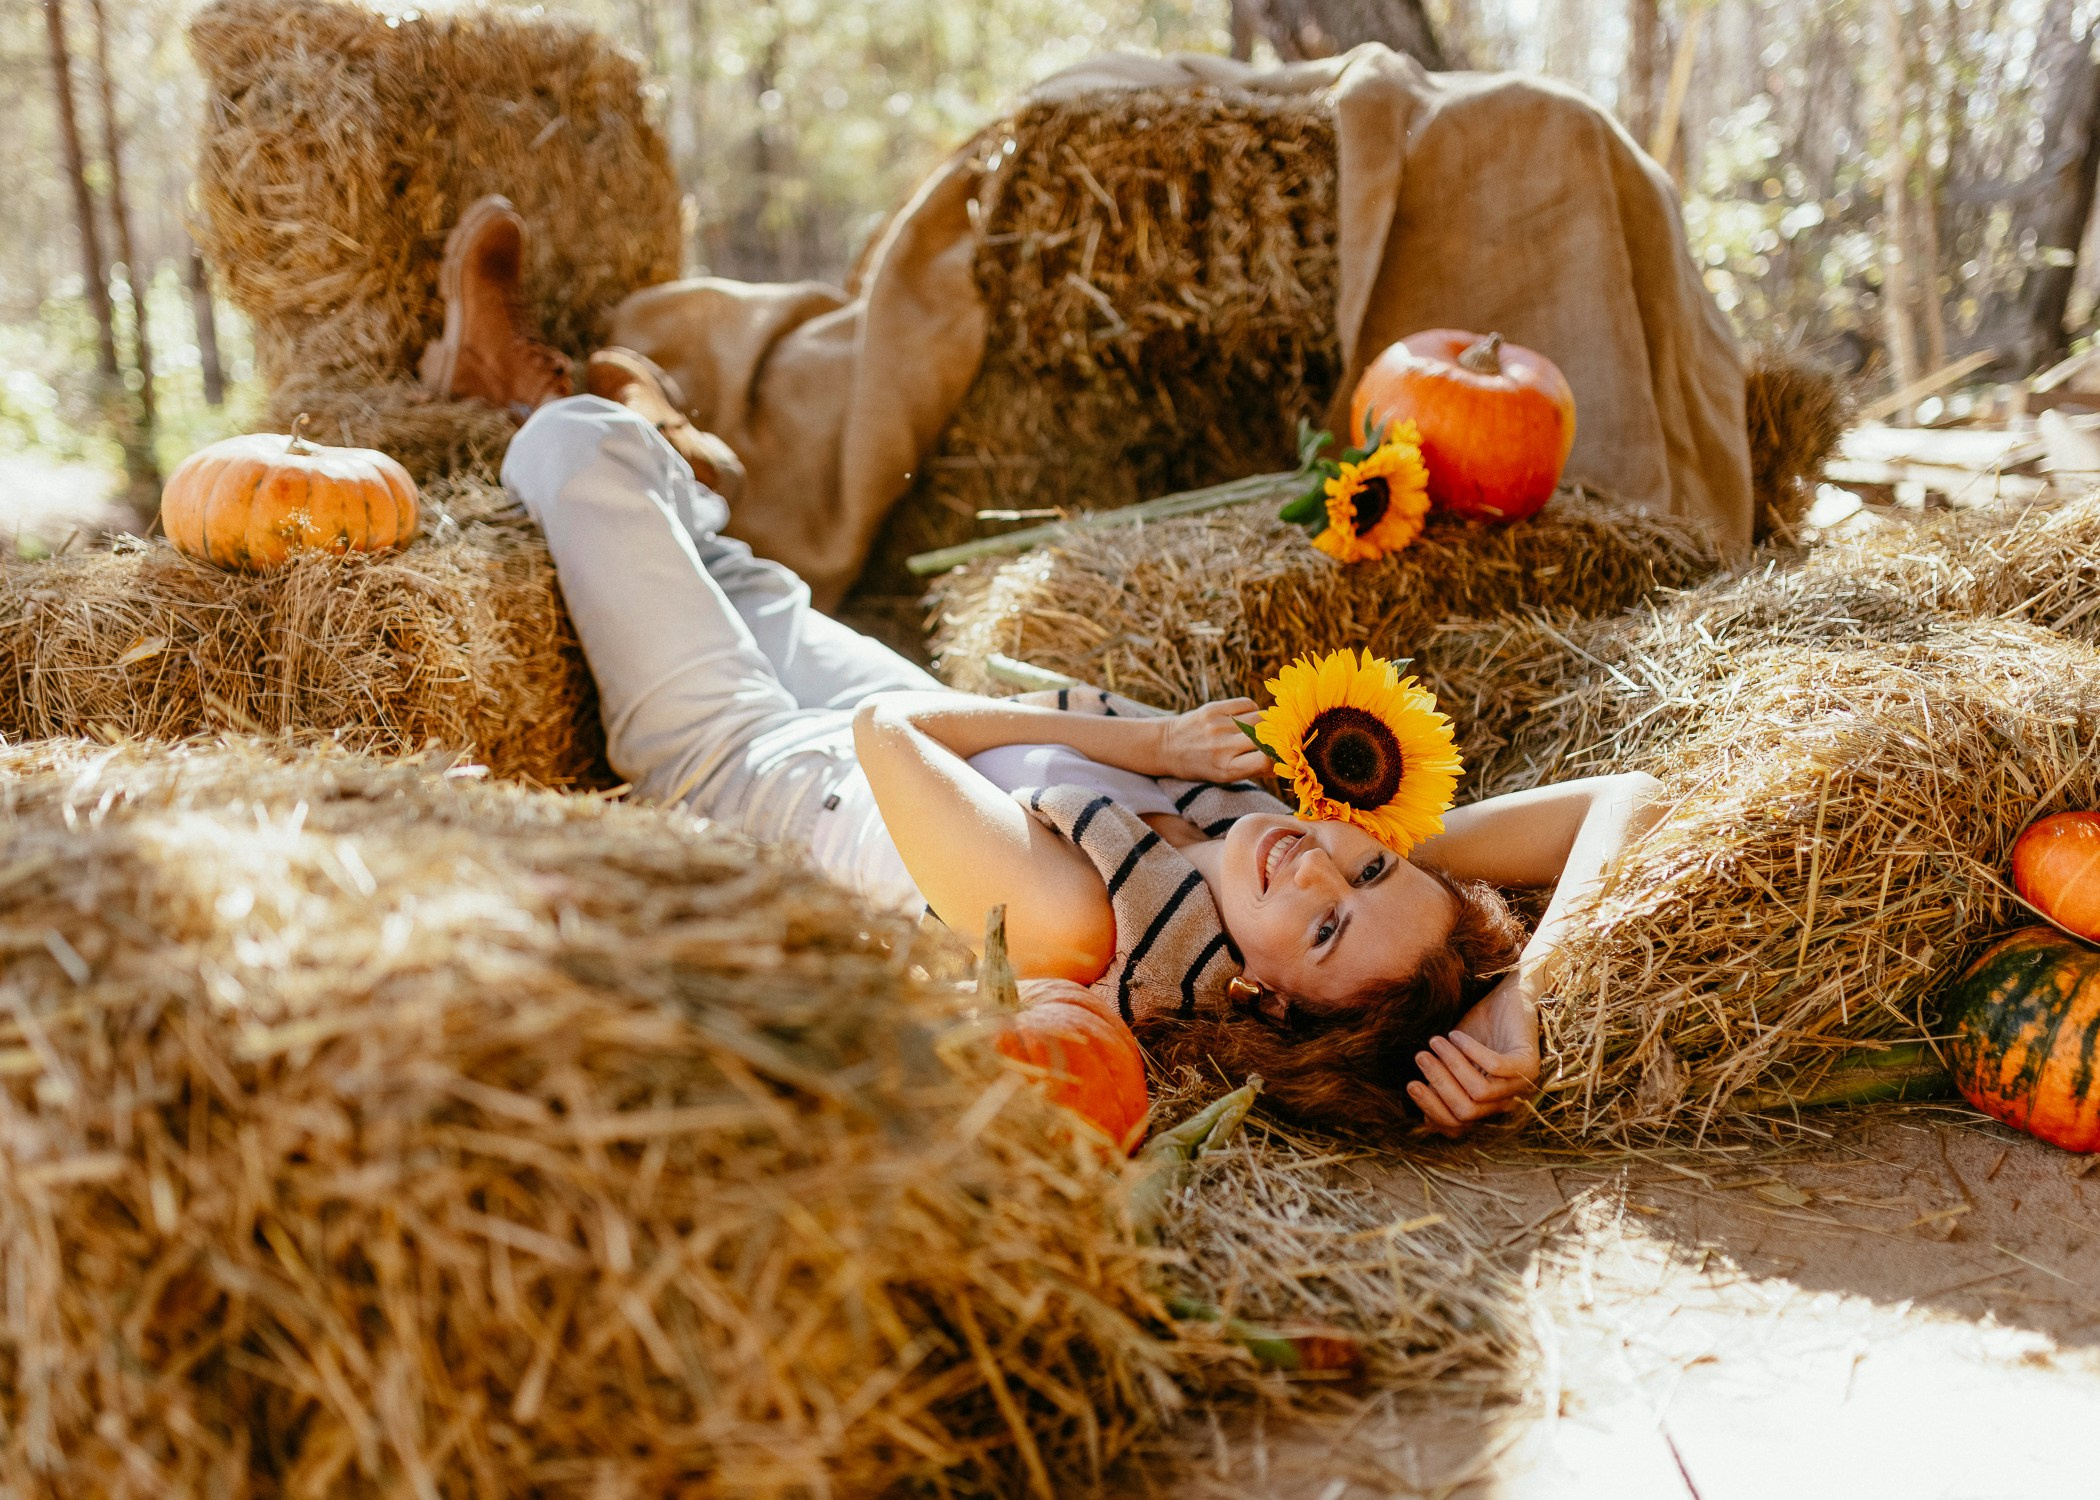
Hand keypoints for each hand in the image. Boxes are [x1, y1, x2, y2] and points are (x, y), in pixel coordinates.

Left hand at [1151, 699, 1274, 783]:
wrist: (1167, 746)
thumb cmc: (1201, 766)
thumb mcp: (1225, 777)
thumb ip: (1254, 770)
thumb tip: (1285, 763)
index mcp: (1226, 770)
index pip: (1266, 761)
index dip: (1280, 757)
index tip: (1284, 755)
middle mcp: (1222, 747)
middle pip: (1267, 735)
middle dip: (1277, 736)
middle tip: (1279, 737)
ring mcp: (1217, 726)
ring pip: (1260, 716)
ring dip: (1267, 722)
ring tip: (1261, 728)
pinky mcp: (1213, 708)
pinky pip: (1247, 703)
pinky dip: (1252, 710)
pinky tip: (1246, 717)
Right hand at [1407, 977, 1539, 1135]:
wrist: (1506, 997)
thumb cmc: (1478, 1029)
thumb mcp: (1453, 1059)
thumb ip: (1440, 1081)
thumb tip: (1416, 1097)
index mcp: (1486, 1107)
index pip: (1458, 1127)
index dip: (1432, 1110)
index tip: (1412, 1084)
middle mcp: (1506, 1102)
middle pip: (1466, 1113)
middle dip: (1438, 1085)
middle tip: (1421, 1057)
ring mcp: (1520, 1084)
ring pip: (1479, 1093)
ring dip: (1451, 1065)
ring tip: (1435, 1042)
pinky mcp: (1527, 1063)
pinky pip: (1495, 1068)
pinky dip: (1471, 1052)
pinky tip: (1456, 1036)